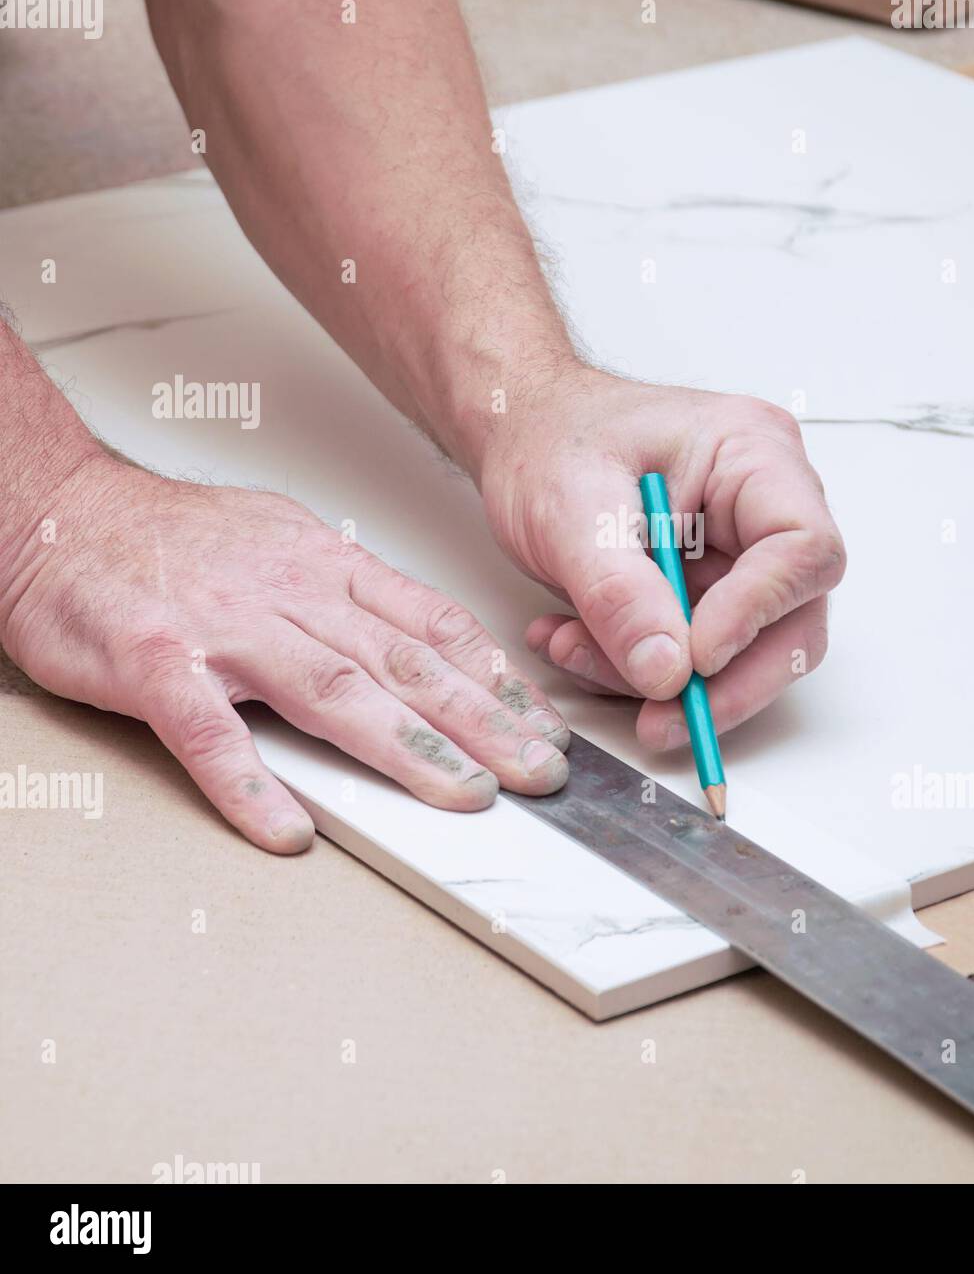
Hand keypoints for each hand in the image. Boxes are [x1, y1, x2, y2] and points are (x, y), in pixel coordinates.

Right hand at [0, 453, 568, 852]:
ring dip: (407, 749)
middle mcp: (289, 594)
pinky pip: (210, 733)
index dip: (496, 677)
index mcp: (326, 568)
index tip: (542, 722)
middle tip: (537, 771)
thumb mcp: (285, 545)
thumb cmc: (174, 539)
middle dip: (482, 722)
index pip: (433, 624)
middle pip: (403, 663)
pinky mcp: (155, 665)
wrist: (61, 513)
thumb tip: (421, 641)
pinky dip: (251, 783)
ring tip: (463, 796)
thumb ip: (350, 596)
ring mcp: (224, 629)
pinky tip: (289, 828)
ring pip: (333, 691)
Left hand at [477, 366, 845, 749]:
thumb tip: (669, 674)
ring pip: (744, 653)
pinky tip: (577, 642)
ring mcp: (741, 552)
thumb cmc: (549, 437)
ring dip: (662, 680)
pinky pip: (695, 656)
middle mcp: (764, 505)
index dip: (758, 613)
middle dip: (723, 682)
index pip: (802, 548)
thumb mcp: (568, 510)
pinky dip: (636, 667)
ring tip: (575, 650)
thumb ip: (618, 594)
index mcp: (753, 454)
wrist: (520, 434)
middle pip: (792, 618)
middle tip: (661, 721)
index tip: (696, 657)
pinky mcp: (710, 591)